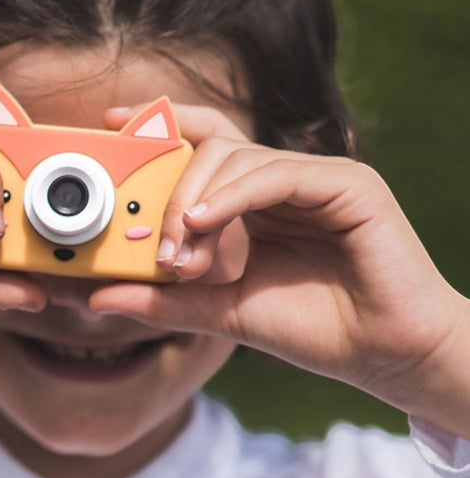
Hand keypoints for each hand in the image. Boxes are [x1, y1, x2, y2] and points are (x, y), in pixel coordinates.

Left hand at [92, 103, 469, 420]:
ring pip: (237, 158)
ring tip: (181, 255)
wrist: (379, 355)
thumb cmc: (307, 328)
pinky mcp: (347, 183)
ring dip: (194, 203)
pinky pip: (275, 174)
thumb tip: (97, 295)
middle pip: (210, 149)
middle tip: (156, 248)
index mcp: (255, 201)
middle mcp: (281, 181)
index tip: (112, 122)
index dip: (161, 125)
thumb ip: (163, 298)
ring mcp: (315, 177)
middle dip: (171, 193)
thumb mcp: (219, 310)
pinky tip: (204, 224)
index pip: (204, 146)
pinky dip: (233, 196)